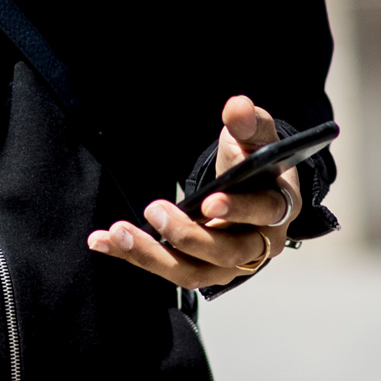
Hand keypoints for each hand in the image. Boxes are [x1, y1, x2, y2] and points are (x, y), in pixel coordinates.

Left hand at [87, 96, 302, 287]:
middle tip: (155, 210)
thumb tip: (238, 107)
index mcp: (278, 208)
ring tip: (119, 233)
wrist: (249, 190)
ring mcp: (228, 264)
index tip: (209, 200)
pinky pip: (166, 269)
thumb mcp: (255, 137)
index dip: (238, 209)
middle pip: (226, 253)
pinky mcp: (199, 269)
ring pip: (192, 273)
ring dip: (152, 256)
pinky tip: (102, 240)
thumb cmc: (254, 162)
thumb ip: (249, 123)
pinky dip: (133, 256)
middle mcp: (257, 244)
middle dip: (187, 235)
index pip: (263, 213)